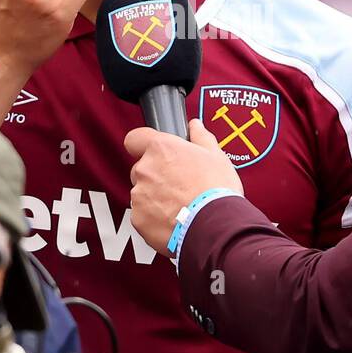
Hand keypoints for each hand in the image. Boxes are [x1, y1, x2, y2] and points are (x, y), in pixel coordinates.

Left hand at [124, 120, 243, 255]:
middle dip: (155, 175)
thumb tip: (195, 126)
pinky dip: (154, 217)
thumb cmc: (216, 190)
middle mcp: (145, 169)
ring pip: (142, 192)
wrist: (215, 226)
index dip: (143, 144)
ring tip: (180, 205)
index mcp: (161, 149)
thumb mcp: (216, 157)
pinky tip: (174, 219)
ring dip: (155, 197)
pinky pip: (142, 214)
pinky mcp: (138, 218)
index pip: (135, 138)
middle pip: (141, 168)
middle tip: (178, 184)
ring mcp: (139, 195)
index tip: (154, 152)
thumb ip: (201, 137)